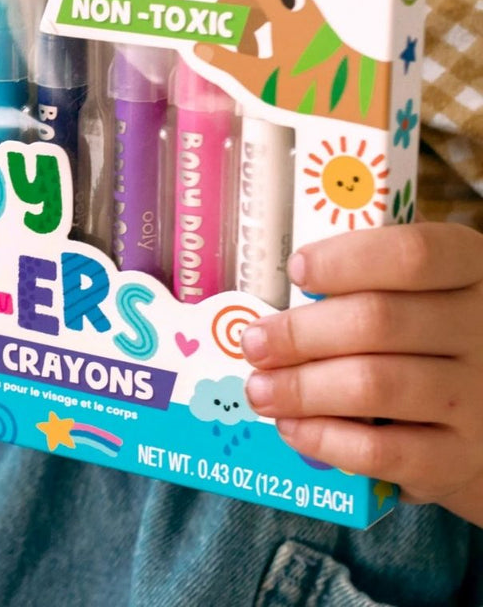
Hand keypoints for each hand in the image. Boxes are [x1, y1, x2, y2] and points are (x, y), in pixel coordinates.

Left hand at [240, 222, 482, 523]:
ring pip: (373, 384)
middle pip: (377, 321)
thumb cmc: (435, 342)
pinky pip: (384, 450)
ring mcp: (478, 399)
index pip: (412, 254)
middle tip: (254, 343)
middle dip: (300, 333)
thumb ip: (368, 285)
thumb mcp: (423, 296)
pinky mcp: (463, 460)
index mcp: (471, 271)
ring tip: (260, 389)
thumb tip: (273, 302)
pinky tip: (293, 427)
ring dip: (301, 388)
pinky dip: (326, 438)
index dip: (346, 259)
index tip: (295, 270)